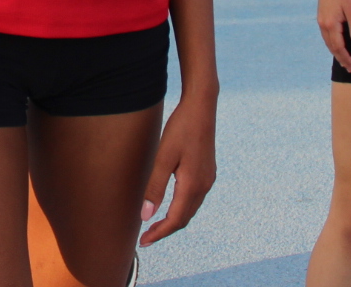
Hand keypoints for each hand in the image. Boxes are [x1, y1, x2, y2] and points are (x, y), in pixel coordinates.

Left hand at [140, 97, 216, 245]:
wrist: (201, 108)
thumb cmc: (180, 129)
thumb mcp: (163, 157)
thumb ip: (155, 187)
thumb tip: (146, 216)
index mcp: (192, 185)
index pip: (175, 220)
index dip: (159, 233)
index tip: (143, 241)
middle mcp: (204, 185)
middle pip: (184, 218)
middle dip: (165, 230)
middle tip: (145, 237)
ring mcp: (208, 179)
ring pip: (190, 209)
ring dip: (173, 220)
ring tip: (155, 225)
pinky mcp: (207, 172)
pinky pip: (194, 198)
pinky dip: (181, 207)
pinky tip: (170, 205)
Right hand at [317, 0, 350, 71]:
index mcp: (331, 24)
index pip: (339, 47)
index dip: (346, 57)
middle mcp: (323, 25)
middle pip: (332, 47)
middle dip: (341, 58)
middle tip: (349, 68)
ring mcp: (321, 22)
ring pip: (328, 42)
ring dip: (336, 52)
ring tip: (344, 61)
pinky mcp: (321, 18)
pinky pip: (326, 36)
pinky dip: (332, 44)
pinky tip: (337, 46)